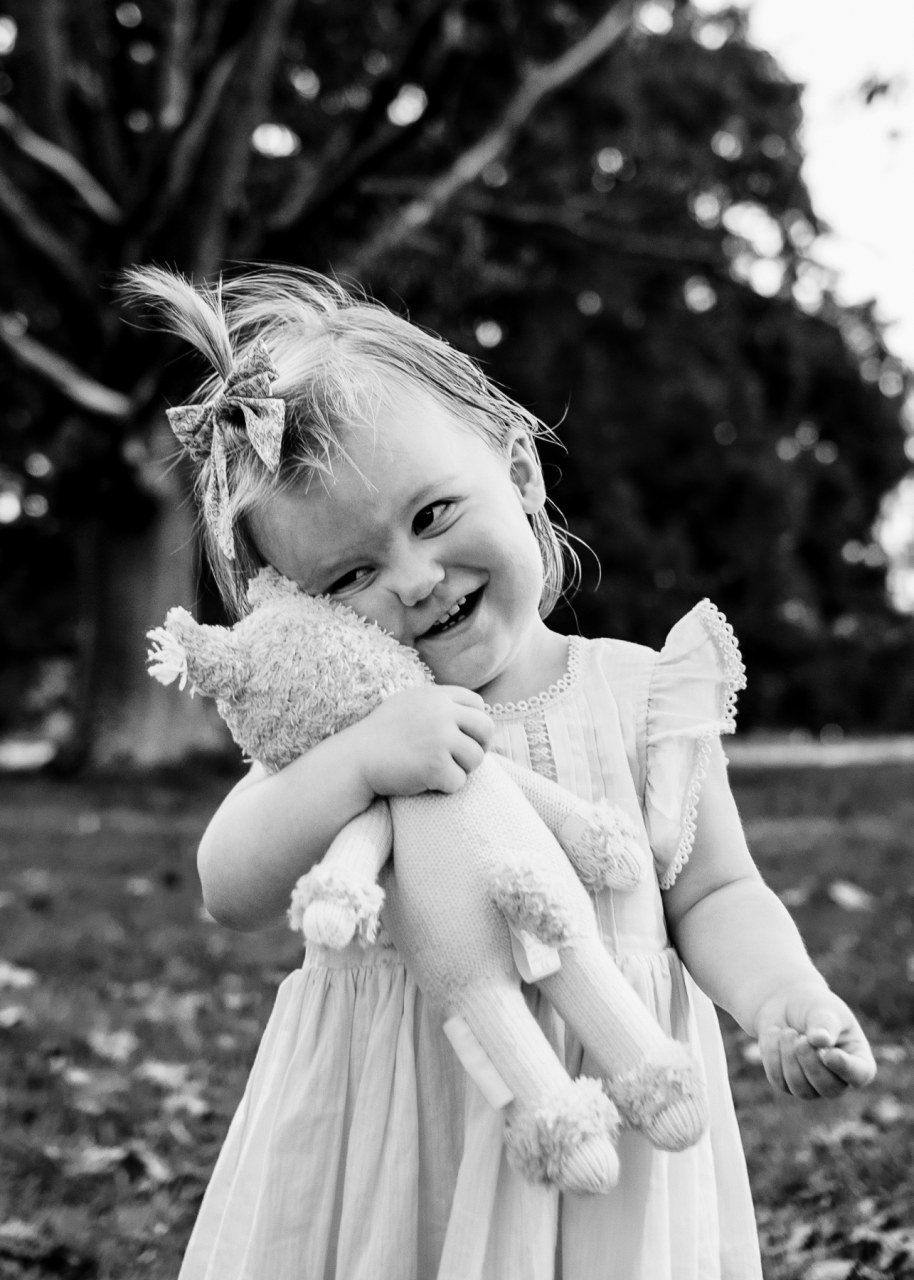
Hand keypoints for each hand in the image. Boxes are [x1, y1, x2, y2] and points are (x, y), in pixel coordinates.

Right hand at [352, 685, 492, 797]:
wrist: (355, 759)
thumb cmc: (382, 736)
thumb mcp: (409, 705)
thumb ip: (439, 704)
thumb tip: (475, 711)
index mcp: (437, 696)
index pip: (477, 704)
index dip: (475, 724)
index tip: (463, 738)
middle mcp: (442, 713)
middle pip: (486, 729)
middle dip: (479, 746)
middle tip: (463, 760)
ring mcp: (440, 739)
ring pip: (476, 758)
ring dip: (462, 769)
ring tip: (439, 771)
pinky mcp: (436, 766)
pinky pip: (459, 781)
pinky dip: (446, 787)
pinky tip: (427, 782)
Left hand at [755, 985, 876, 1098]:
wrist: (786, 1004)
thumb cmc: (814, 1007)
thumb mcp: (823, 1009)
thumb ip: (825, 1024)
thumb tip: (820, 1041)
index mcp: (858, 1060)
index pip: (859, 1075)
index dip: (845, 1068)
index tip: (829, 1054)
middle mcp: (838, 1079)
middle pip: (829, 1088)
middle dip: (811, 1063)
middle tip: (800, 1038)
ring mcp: (813, 1086)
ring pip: (802, 1089)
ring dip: (790, 1059)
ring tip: (787, 1032)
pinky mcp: (787, 1083)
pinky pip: (778, 1080)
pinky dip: (773, 1055)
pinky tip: (775, 1034)